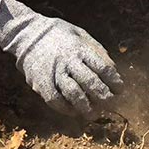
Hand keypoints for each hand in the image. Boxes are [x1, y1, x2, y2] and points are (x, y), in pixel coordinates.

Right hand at [0, 0, 123, 117]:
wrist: (28, 33)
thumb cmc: (59, 34)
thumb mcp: (81, 34)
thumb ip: (96, 50)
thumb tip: (112, 69)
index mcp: (80, 48)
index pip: (103, 68)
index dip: (114, 81)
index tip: (120, 90)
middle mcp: (69, 61)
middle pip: (91, 83)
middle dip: (104, 97)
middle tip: (111, 104)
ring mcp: (54, 72)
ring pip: (74, 94)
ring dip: (86, 107)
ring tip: (94, 114)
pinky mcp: (41, 82)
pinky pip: (55, 100)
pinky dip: (66, 109)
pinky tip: (73, 111)